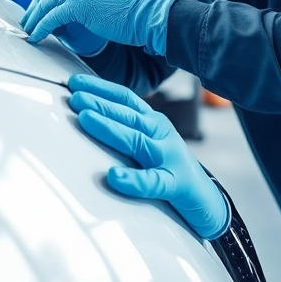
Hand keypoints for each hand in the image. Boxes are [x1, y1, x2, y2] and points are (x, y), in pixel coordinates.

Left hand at [21, 0, 178, 55]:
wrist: (144, 12)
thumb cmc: (127, 3)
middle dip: (35, 4)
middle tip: (30, 18)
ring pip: (44, 3)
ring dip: (33, 19)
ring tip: (28, 29)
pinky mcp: (76, 5)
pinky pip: (50, 18)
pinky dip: (40, 28)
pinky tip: (36, 36)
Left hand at [67, 73, 228, 239]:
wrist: (206, 199)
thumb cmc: (168, 168)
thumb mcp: (147, 142)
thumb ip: (123, 129)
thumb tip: (84, 114)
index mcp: (152, 122)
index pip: (125, 99)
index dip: (100, 88)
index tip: (74, 83)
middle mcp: (161, 134)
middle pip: (128, 115)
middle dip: (100, 103)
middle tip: (75, 97)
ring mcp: (170, 157)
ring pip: (137, 141)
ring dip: (110, 128)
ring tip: (86, 119)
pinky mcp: (176, 184)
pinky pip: (153, 182)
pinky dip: (133, 180)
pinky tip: (114, 177)